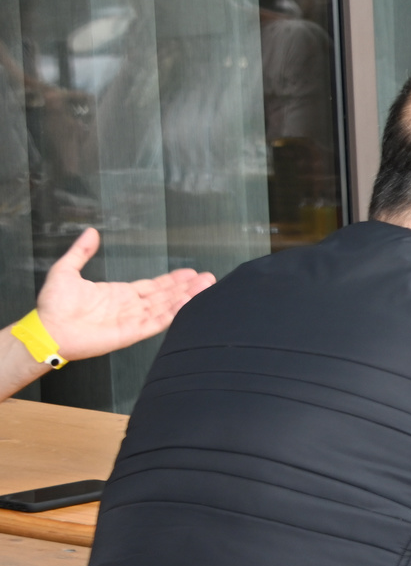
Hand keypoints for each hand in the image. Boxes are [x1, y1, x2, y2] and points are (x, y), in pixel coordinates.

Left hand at [32, 230, 211, 362]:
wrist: (47, 329)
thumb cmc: (53, 305)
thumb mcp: (66, 270)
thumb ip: (81, 252)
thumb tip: (91, 232)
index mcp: (118, 293)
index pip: (153, 286)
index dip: (172, 279)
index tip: (190, 273)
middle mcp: (129, 307)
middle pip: (165, 295)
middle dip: (187, 287)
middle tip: (208, 278)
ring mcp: (131, 320)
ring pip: (165, 307)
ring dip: (186, 297)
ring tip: (206, 288)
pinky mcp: (130, 333)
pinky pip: (156, 322)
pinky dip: (173, 314)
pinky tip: (187, 304)